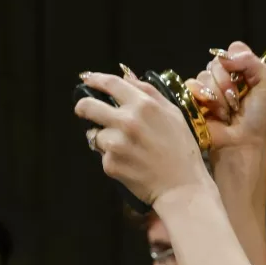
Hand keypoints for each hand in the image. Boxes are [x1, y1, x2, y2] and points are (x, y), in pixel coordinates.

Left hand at [74, 70, 211, 203]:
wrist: (182, 186)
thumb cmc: (182, 149)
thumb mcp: (173, 114)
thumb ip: (150, 92)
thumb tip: (128, 78)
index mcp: (144, 105)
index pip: (110, 84)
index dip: (96, 79)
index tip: (88, 80)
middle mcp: (126, 121)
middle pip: (88, 106)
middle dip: (83, 107)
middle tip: (85, 110)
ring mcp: (115, 144)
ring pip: (94, 134)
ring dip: (103, 137)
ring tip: (124, 147)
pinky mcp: (110, 164)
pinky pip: (103, 155)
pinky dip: (112, 157)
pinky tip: (130, 162)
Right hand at [183, 42, 265, 152]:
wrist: (242, 142)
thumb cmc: (259, 116)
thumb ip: (253, 61)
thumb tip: (225, 57)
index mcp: (244, 69)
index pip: (234, 49)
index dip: (236, 61)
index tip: (244, 77)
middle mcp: (225, 75)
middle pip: (218, 61)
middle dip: (228, 82)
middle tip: (236, 100)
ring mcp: (209, 86)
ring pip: (205, 74)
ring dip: (218, 95)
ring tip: (226, 111)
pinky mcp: (194, 98)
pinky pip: (191, 85)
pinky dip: (203, 98)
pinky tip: (213, 113)